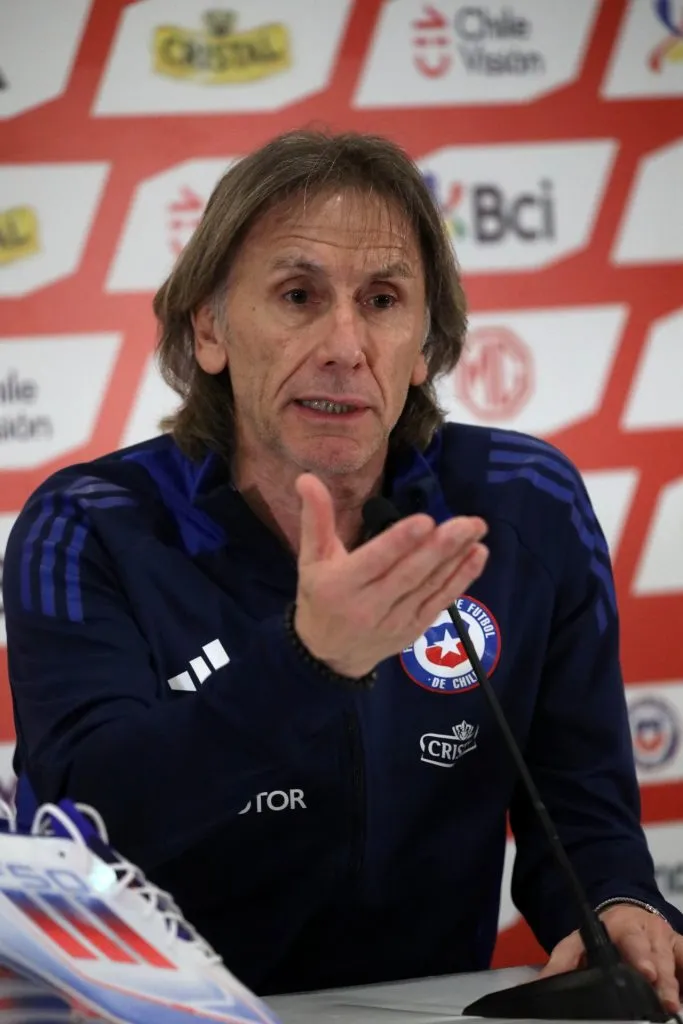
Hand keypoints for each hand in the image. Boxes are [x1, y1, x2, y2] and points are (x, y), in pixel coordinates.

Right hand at [293, 472, 488, 678]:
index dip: (400, 542)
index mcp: (341, 585)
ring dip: (456, 559)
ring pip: (428, 587)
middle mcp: (369, 606)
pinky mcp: (413, 629)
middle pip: (409, 574)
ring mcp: (395, 621)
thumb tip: (307, 478)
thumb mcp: (311, 559)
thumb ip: (315, 519)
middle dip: (441, 547)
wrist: (328, 656)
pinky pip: (439, 602)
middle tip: (467, 523)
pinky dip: (461, 580)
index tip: (425, 521)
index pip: (374, 561)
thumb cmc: (319, 596)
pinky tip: (477, 557)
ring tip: (477, 532)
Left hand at [539, 905, 682, 1013]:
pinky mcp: (680, 949)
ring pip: (675, 961)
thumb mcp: (578, 943)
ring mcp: (667, 941)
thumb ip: (561, 963)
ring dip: (676, 983)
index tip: (646, 971)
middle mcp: (649, 932)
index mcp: (623, 927)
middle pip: (658, 955)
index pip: (633, 941)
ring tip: (674, 1004)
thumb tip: (540, 984)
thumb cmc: (605, 935)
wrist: (627, 915)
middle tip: (665, 998)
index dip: (641, 956)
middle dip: (662, 977)